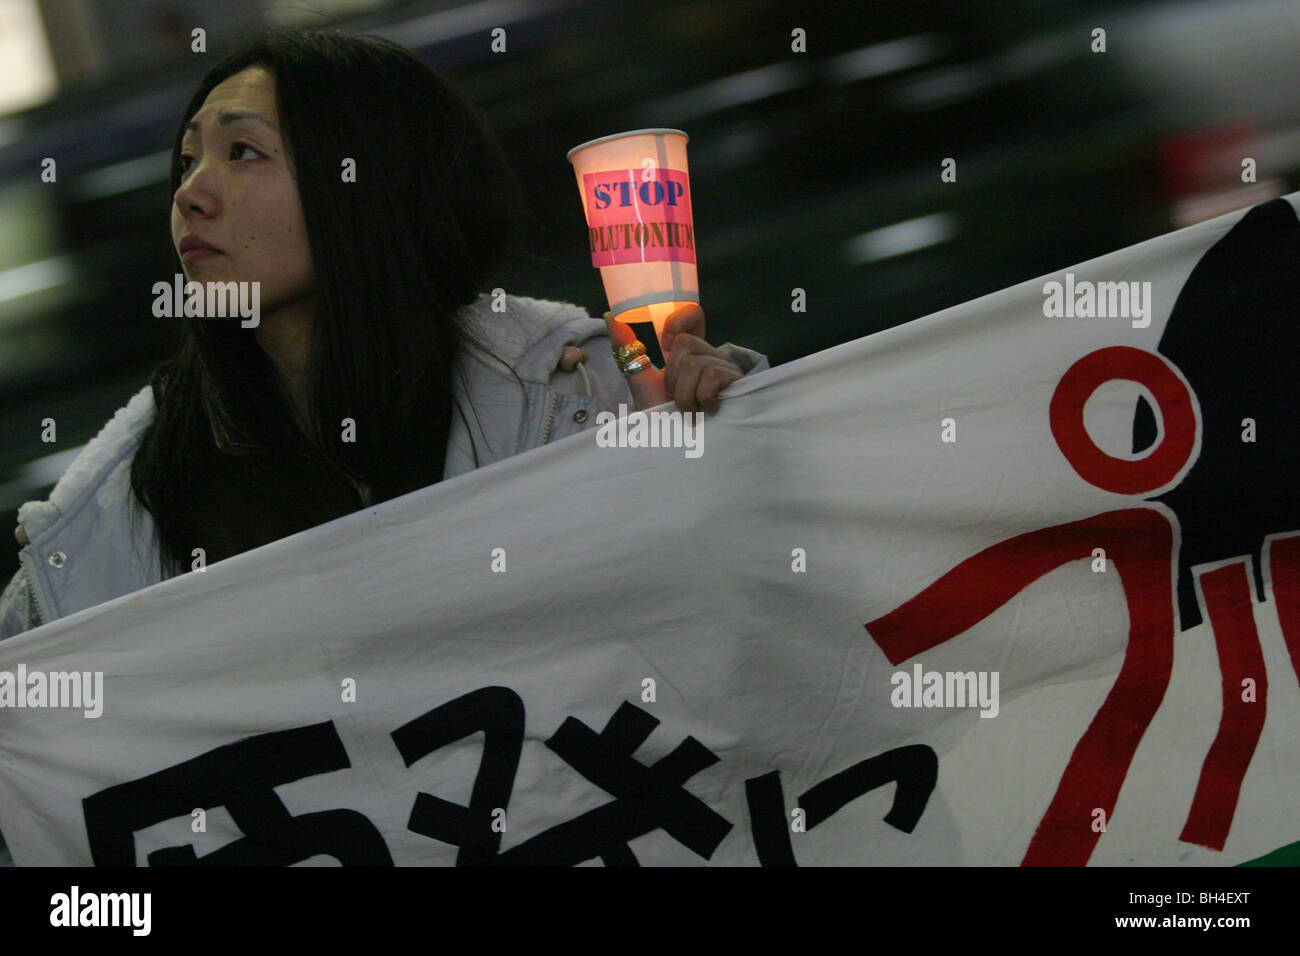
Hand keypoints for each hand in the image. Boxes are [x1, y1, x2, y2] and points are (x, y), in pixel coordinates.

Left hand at [602, 305, 743, 414]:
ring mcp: (726, 369)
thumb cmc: (663, 420)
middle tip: (677, 400)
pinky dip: (701, 398)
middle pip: (685, 342)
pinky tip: (708, 412)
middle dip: (672, 377)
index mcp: (690, 354)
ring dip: (684, 395)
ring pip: (695, 362)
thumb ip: (627, 350)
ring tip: (691, 413)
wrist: (676, 451)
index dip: (680, 320)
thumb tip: (609, 316)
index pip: (693, 315)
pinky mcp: (737, 382)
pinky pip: (711, 375)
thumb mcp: (642, 381)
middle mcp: (711, 357)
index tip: (664, 344)